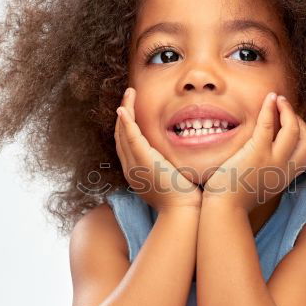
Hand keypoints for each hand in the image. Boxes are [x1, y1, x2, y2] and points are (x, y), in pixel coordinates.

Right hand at [115, 87, 202, 211]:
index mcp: (138, 172)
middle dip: (123, 114)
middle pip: (121, 136)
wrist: (183, 212)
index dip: (128, 125)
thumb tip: (182, 157)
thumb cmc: (185, 199)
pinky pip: (130, 137)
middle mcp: (131, 168)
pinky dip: (126, 122)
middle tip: (128, 96)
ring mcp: (135, 165)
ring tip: (128, 94)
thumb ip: (172, 166)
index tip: (133, 109)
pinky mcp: (143, 161)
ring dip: (124, 111)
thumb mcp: (174, 179)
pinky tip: (123, 108)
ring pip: (122, 133)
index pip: (128, 144)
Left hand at [201, 92, 305, 212]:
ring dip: (288, 110)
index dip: (304, 136)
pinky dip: (271, 108)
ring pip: (294, 129)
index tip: (290, 125)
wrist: (224, 208)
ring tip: (278, 99)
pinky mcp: (257, 153)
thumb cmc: (234, 198)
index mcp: (286, 177)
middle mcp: (285, 168)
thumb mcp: (261, 188)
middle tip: (285, 110)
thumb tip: (264, 162)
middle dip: (301, 121)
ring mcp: (273, 160)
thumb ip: (268, 174)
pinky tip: (269, 98)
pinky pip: (269, 124)